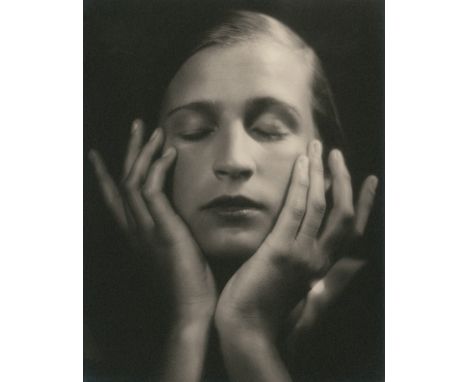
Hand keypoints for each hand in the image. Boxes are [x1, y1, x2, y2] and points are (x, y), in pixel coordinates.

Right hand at [88, 119, 215, 321]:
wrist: (191, 311)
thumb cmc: (188, 286)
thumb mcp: (174, 254)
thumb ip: (171, 234)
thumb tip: (182, 221)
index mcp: (136, 235)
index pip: (116, 199)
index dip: (106, 176)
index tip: (99, 156)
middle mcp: (135, 229)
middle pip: (122, 182)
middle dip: (127, 151)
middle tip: (135, 125)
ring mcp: (145, 229)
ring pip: (133, 180)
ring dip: (142, 152)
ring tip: (152, 129)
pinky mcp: (161, 229)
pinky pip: (152, 190)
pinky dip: (158, 168)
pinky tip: (168, 152)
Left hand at [215, 140, 376, 380]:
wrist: (247, 332)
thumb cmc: (269, 312)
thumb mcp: (302, 293)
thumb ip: (321, 274)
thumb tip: (338, 258)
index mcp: (323, 267)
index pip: (352, 231)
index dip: (365, 204)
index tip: (369, 179)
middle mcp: (319, 260)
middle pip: (344, 214)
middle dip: (344, 181)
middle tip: (338, 154)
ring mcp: (301, 255)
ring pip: (322, 206)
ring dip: (323, 173)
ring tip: (320, 148)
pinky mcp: (279, 252)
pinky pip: (295, 210)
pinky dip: (301, 184)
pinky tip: (302, 164)